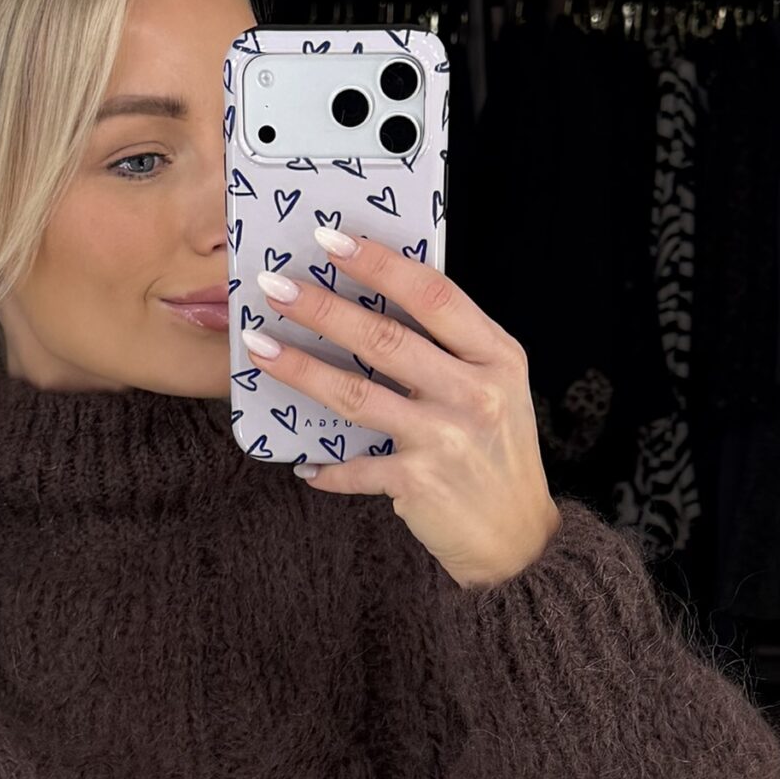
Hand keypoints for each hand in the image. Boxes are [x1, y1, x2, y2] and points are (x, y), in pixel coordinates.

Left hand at [252, 225, 560, 589]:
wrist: (519, 538)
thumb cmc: (497, 455)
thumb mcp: (496, 389)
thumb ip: (453, 350)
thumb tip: (377, 303)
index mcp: (496, 356)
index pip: (433, 294)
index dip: (380, 263)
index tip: (332, 240)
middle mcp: (474, 392)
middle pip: (385, 338)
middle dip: (323, 307)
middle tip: (274, 286)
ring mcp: (446, 438)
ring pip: (358, 394)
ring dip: (302, 369)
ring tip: (261, 347)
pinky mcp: (420, 482)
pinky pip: (357, 468)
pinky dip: (326, 467)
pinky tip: (301, 463)